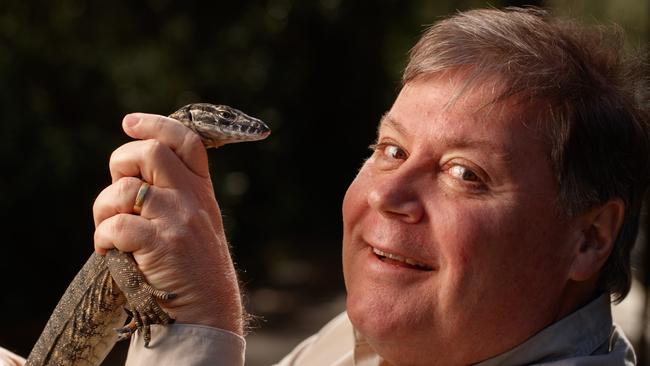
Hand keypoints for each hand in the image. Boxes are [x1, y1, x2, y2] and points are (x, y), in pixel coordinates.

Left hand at [93, 113, 242, 334]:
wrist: (209, 309)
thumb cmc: (194, 268)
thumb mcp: (197, 223)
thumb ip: (174, 195)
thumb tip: (130, 174)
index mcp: (201, 191)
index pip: (186, 141)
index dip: (155, 125)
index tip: (130, 122)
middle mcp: (192, 200)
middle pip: (150, 152)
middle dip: (120, 164)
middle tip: (119, 193)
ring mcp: (178, 221)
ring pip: (125, 190)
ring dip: (103, 209)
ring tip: (107, 232)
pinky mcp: (161, 245)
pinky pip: (116, 225)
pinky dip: (103, 237)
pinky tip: (108, 250)